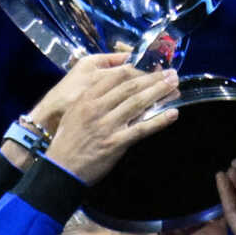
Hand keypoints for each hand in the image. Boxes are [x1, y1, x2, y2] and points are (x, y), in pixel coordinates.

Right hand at [45, 56, 180, 184]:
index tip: (151, 67)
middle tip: (171, 73)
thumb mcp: (75, 111)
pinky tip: (172, 114)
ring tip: (174, 86)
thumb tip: (115, 89)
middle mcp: (97, 108)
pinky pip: (141, 129)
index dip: (138, 70)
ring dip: (159, 93)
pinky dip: (158, 121)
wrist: (61, 167)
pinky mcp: (115, 143)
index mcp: (87, 98)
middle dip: (153, 78)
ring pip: (138, 104)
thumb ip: (93, 98)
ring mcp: (107, 125)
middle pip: (130, 87)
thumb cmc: (68, 139)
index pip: (117, 77)